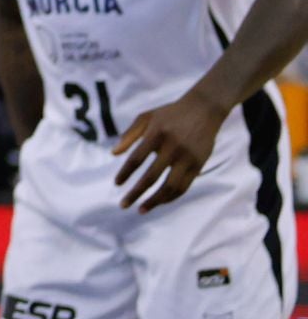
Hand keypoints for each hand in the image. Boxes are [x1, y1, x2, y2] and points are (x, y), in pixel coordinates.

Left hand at [112, 92, 231, 211]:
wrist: (204, 108)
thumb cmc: (170, 113)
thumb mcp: (146, 117)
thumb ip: (129, 134)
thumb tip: (114, 154)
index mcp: (156, 134)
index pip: (136, 159)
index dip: (125, 174)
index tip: (116, 184)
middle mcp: (173, 147)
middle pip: (151, 177)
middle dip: (136, 193)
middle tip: (123, 205)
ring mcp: (188, 157)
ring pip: (170, 187)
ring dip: (155, 201)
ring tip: (141, 209)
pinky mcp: (199, 164)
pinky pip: (184, 186)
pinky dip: (171, 197)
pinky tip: (159, 202)